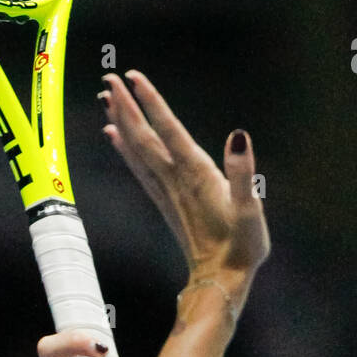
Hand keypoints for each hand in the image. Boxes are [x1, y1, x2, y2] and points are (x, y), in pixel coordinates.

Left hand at [99, 70, 270, 302]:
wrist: (221, 280)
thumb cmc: (242, 247)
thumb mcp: (251, 210)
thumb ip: (244, 173)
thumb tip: (238, 137)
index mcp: (197, 174)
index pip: (169, 130)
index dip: (152, 102)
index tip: (133, 76)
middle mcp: (176, 180)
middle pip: (144, 137)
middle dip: (126, 106)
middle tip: (108, 77)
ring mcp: (167, 191)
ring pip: (137, 151)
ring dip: (121, 123)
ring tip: (106, 97)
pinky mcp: (166, 202)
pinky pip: (139, 168)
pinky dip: (125, 149)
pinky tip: (115, 136)